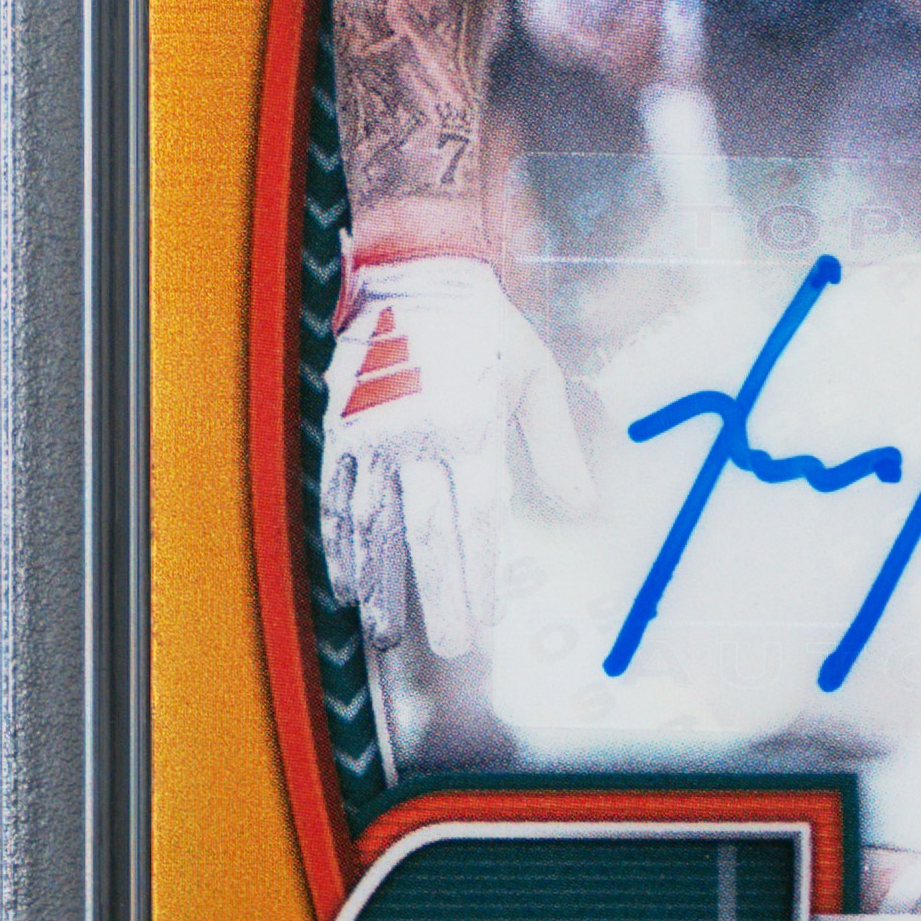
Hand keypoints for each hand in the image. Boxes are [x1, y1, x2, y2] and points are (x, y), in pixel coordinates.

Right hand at [320, 254, 593, 658]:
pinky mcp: (339, 430)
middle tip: (449, 647)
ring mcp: (372, 435)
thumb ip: (556, 449)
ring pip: (373, 525)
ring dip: (380, 584)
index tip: (487, 622)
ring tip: (387, 635)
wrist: (413, 272)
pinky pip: (335, 499)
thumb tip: (584, 510)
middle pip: (427, 532)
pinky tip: (345, 584)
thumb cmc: (484, 327)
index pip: (478, 516)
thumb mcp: (535, 376)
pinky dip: (338, 546)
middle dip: (438, 596)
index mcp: (472, 423)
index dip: (481, 574)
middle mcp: (419, 435)